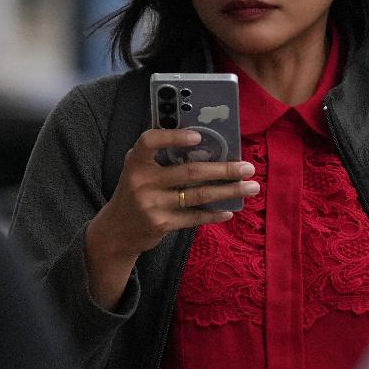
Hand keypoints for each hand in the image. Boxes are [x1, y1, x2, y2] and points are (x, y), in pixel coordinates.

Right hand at [83, 129, 259, 309]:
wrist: (116, 231)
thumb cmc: (135, 193)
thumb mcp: (138, 172)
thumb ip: (160, 159)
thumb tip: (205, 146)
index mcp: (136, 162)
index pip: (150, 141)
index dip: (174, 137)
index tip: (199, 136)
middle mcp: (142, 182)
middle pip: (189, 171)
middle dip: (224, 169)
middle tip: (248, 167)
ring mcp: (152, 204)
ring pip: (198, 195)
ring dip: (228, 191)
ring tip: (251, 187)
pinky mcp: (161, 224)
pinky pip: (194, 217)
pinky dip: (213, 214)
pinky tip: (229, 210)